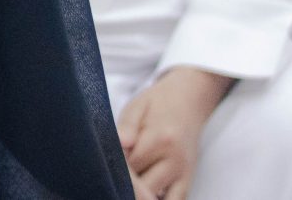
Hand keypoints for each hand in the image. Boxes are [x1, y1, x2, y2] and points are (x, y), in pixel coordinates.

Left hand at [117, 65, 232, 199]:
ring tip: (125, 181)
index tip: (103, 163)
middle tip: (111, 172)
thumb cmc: (157, 105)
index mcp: (160, 139)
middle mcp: (175, 159)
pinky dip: (158, 199)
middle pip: (141, 185)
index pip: (129, 165)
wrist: (188, 101)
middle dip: (123, 181)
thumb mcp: (137, 107)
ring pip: (154, 196)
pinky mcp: (189, 181)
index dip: (112, 167)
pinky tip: (145, 192)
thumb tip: (121, 143)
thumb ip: (127, 126)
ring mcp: (183, 173)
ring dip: (138, 192)